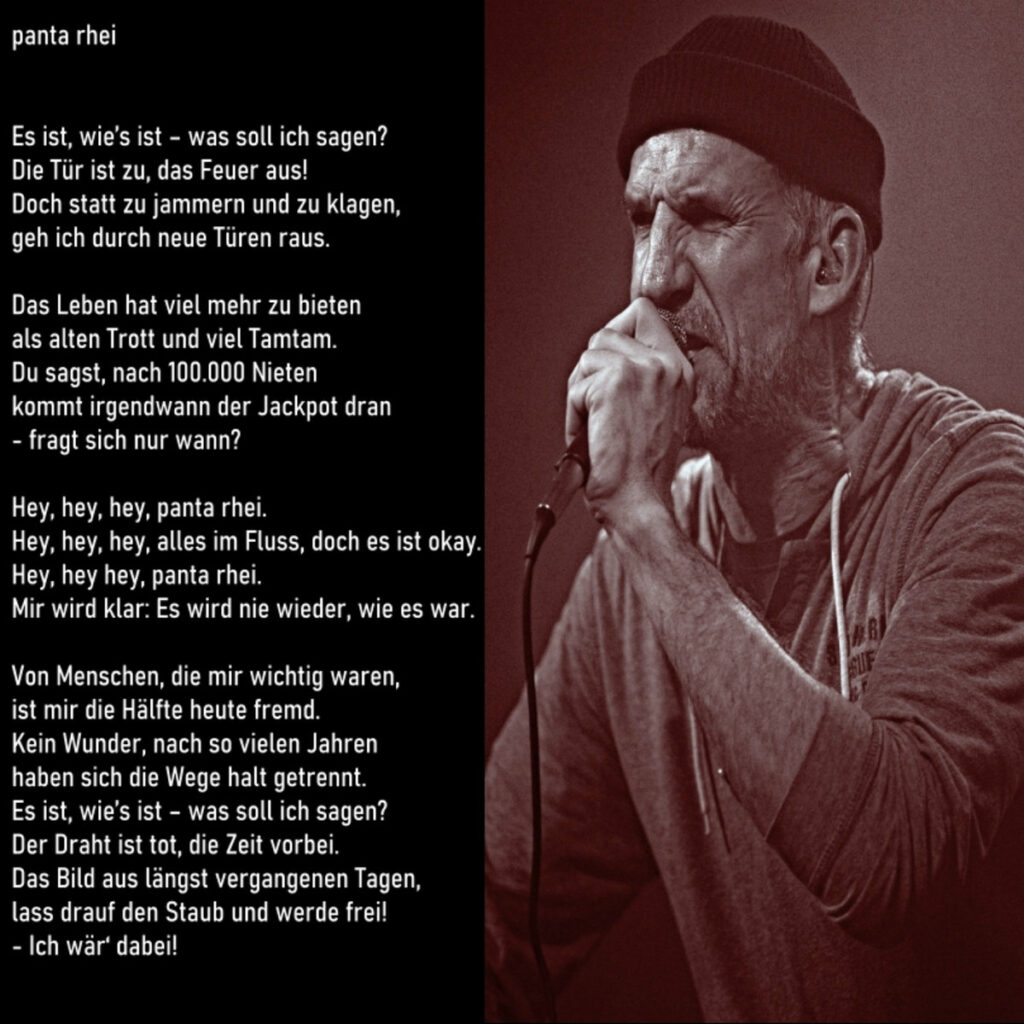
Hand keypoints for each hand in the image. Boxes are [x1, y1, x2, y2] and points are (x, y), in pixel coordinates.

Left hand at [567, 297, 692, 528]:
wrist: (640, 500)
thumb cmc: (644, 469)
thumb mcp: (660, 413)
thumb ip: (646, 379)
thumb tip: (610, 350)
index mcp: (680, 370)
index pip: (645, 312)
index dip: (617, 328)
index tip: (607, 360)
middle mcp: (667, 363)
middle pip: (606, 332)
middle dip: (592, 369)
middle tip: (597, 407)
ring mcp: (642, 370)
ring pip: (587, 357)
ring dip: (581, 394)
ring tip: (597, 427)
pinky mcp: (615, 382)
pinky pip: (577, 387)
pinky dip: (574, 414)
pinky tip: (591, 436)